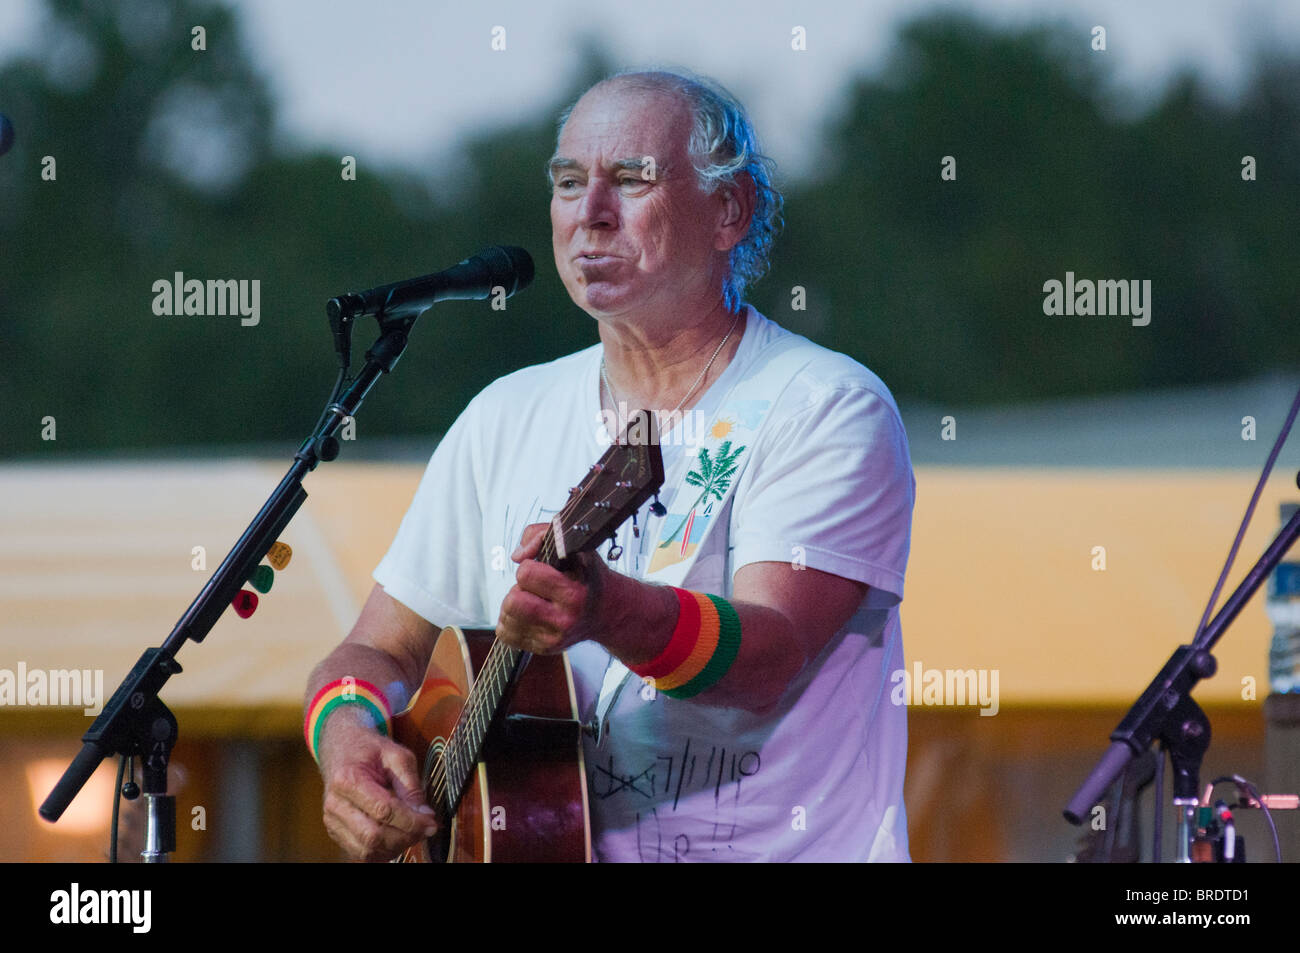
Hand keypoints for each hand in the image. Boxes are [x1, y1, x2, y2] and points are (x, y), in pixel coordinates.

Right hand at [317, 707, 437, 861]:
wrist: (342, 749)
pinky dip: (383, 851)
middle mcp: (335, 804)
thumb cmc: (370, 751)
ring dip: (396, 846)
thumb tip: (425, 815)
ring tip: (413, 831)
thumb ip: (411, 785)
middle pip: (373, 836)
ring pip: (366, 850)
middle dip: (405, 836)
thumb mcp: (397, 756)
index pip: (383, 810)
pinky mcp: (336, 832)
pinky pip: (361, 853)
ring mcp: (333, 821)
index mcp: (348, 779)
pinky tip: (398, 836)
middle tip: (426, 828)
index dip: (411, 821)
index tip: (431, 821)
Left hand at [496, 522, 607, 653]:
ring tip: (531, 599)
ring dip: (513, 604)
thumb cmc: (588, 575)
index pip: (526, 574)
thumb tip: (518, 555)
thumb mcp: (575, 546)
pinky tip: (526, 614)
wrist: (607, 611)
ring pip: (506, 618)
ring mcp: (552, 638)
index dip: (529, 566)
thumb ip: (541, 534)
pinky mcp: (542, 649)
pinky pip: (506, 634)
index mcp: (574, 594)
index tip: (542, 568)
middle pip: (512, 601)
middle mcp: (564, 620)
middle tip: (533, 587)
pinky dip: (510, 621)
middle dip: (518, 588)